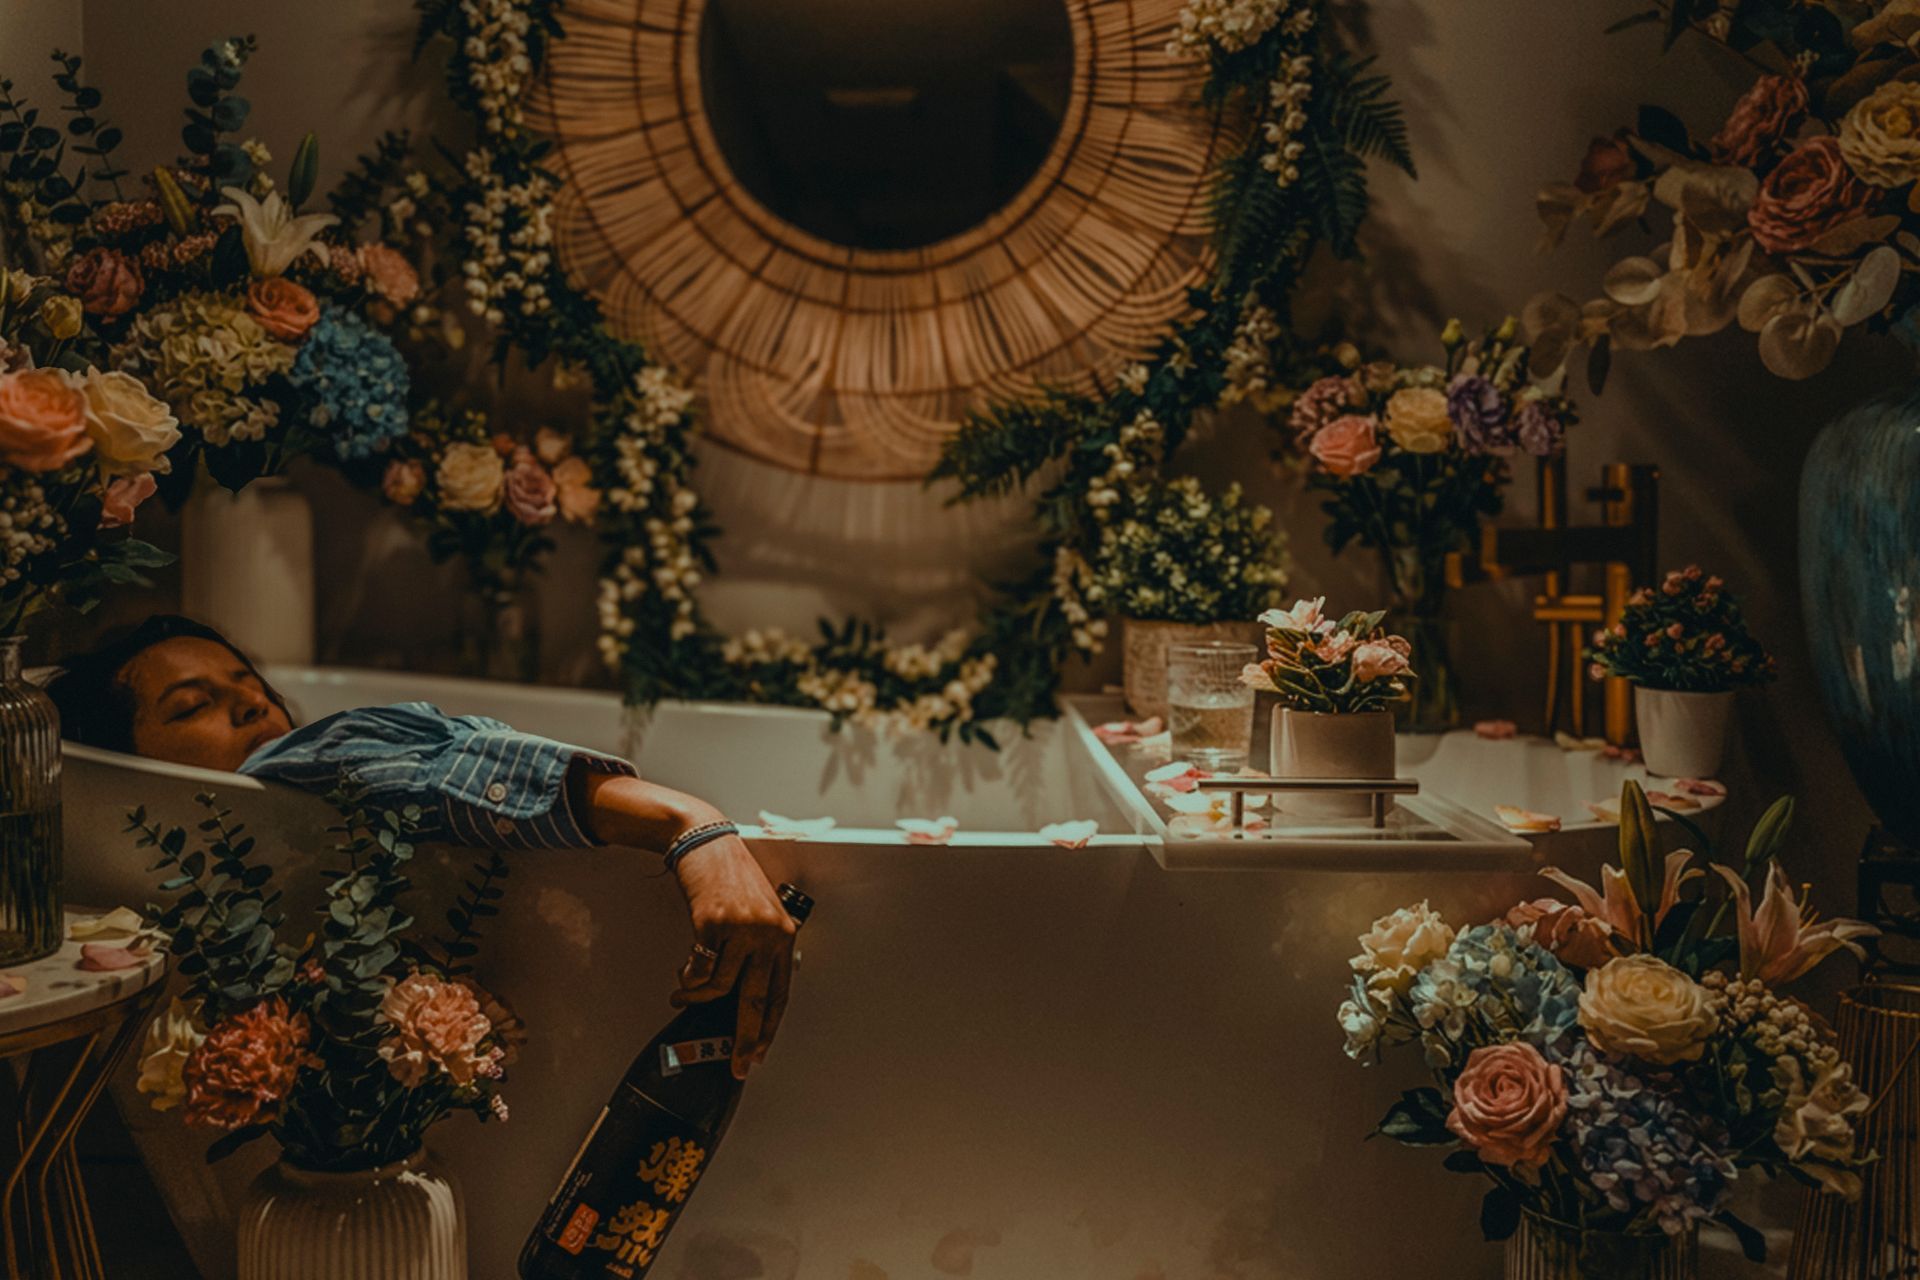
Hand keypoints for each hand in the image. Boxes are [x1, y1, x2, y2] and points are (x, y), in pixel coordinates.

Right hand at [669, 835, 795, 1078]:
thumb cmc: (731, 880)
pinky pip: (699, 970)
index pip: (781, 994)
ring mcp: (741, 929)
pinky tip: (682, 973)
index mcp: (784, 934)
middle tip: (737, 1064)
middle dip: (744, 1039)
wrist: (707, 846)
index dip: (769, 1028)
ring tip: (683, 994)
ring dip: (697, 998)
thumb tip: (746, 998)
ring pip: (720, 988)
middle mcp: (767, 933)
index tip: (759, 1053)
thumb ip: (758, 951)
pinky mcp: (713, 924)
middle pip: (756, 1001)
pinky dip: (688, 979)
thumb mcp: (757, 914)